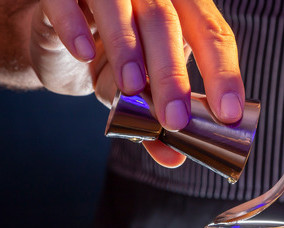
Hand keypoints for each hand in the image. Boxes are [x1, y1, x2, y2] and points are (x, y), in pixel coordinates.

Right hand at [29, 0, 245, 166]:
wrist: (54, 36)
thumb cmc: (110, 59)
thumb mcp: (137, 92)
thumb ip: (156, 120)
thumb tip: (173, 156)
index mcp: (182, 10)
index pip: (212, 35)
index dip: (223, 74)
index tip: (229, 114)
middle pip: (166, 22)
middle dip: (171, 73)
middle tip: (175, 119)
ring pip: (119, 5)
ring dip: (126, 46)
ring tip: (131, 86)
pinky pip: (64, 0)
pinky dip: (74, 25)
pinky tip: (83, 53)